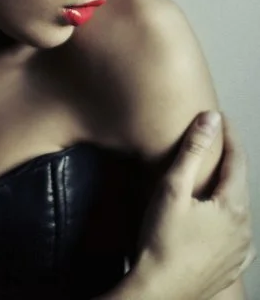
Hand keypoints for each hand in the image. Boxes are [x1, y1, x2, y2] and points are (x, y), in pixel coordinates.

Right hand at [131, 111, 254, 298]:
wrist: (158, 292)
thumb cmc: (162, 239)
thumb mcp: (173, 189)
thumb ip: (192, 151)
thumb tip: (211, 119)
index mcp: (234, 206)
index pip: (237, 160)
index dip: (229, 137)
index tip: (221, 119)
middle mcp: (245, 228)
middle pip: (239, 184)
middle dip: (227, 162)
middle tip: (213, 144)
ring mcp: (240, 251)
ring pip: (237, 210)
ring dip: (226, 190)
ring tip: (210, 179)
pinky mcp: (230, 266)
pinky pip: (235, 234)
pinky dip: (226, 218)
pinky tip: (214, 219)